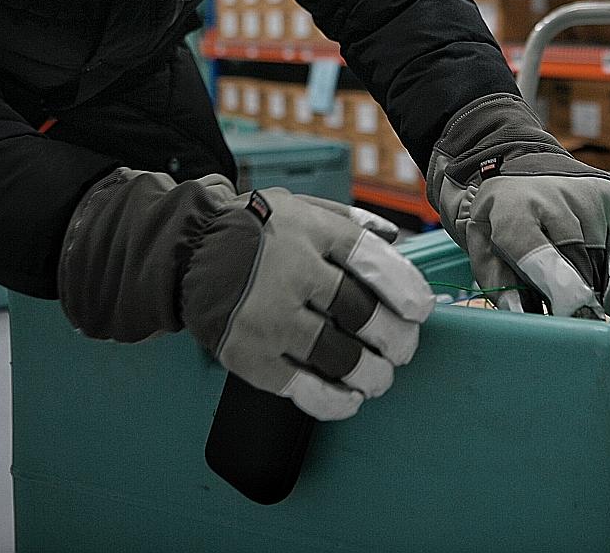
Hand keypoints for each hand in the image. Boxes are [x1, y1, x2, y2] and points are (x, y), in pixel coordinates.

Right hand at [58, 170, 433, 419]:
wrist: (189, 252)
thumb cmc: (257, 230)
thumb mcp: (301, 208)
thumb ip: (350, 221)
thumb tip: (398, 238)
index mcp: (310, 234)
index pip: (373, 263)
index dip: (405, 290)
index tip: (420, 310)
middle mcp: (291, 275)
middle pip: (362, 316)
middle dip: (395, 339)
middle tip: (402, 348)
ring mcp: (269, 319)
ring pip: (338, 357)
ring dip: (371, 374)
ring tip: (380, 377)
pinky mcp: (250, 356)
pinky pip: (303, 389)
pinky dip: (335, 401)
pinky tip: (350, 399)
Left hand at [426, 94, 609, 316]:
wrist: (516, 159)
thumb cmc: (500, 213)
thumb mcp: (482, 243)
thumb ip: (498, 281)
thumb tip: (520, 312)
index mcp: (514, 209)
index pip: (540, 254)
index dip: (556, 289)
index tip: (566, 312)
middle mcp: (553, 196)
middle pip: (577, 259)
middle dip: (576, 294)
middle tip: (571, 312)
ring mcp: (586, 193)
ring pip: (599, 257)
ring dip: (588, 278)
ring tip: (569, 277)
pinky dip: (607, 264)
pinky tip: (588, 261)